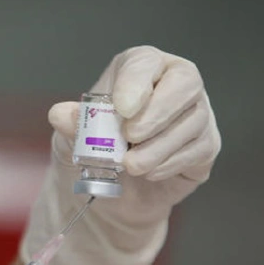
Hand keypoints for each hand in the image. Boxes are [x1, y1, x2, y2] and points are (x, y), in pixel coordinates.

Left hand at [21, 46, 220, 264]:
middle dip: (149, 120)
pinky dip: (166, 165)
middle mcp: (170, 88)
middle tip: (122, 144)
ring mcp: (192, 117)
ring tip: (127, 166)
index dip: (135, 84)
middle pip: (181, 87)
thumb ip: (68, 127)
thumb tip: (60, 112)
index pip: (145, 62)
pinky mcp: (203, 148)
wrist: (104, 202)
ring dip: (154, 149)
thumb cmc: (85, 163)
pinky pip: (194, 151)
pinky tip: (143, 173)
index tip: (119, 112)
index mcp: (134, 74)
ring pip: (188, 123)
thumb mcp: (69, 145)